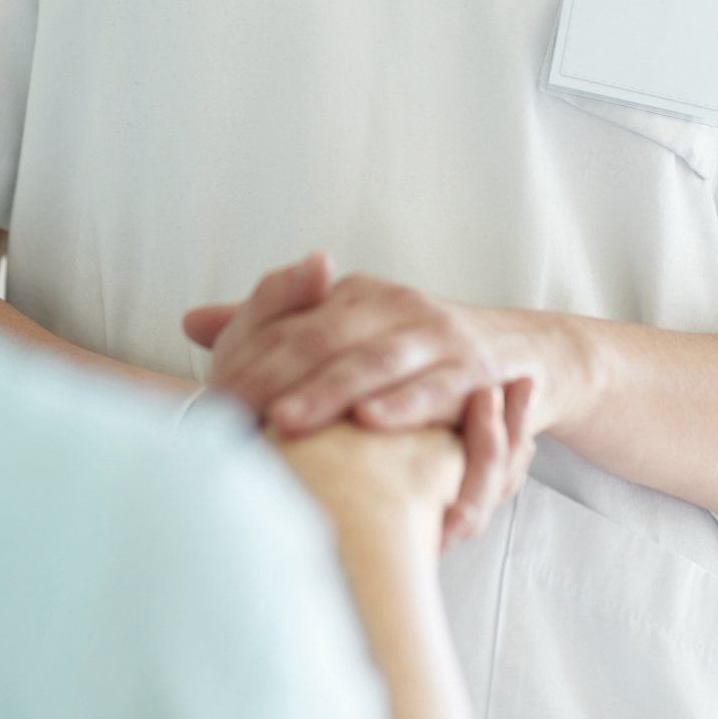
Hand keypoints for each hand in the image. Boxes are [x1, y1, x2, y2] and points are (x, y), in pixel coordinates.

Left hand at [185, 268, 577, 544]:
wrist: (526, 356)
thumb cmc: (417, 351)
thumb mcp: (349, 331)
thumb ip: (276, 326)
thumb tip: (191, 322)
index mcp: (354, 296)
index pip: (289, 323)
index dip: (247, 359)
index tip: (208, 398)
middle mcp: (392, 306)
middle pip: (321, 338)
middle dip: (274, 377)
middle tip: (230, 413)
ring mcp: (436, 336)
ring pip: (374, 362)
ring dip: (330, 392)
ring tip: (286, 420)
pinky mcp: (476, 372)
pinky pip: (437, 389)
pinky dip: (404, 405)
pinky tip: (371, 422)